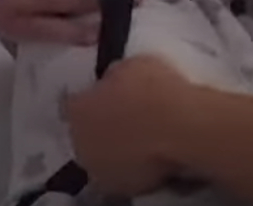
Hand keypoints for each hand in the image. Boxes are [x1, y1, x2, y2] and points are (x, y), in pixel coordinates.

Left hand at [66, 55, 194, 196]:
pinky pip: (126, 171)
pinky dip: (134, 164)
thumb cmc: (154, 89)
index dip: (89, 98)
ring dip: (114, 147)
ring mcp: (101, 169)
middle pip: (85, 133)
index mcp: (77, 111)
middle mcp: (80, 143)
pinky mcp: (124, 187)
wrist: (179, 128)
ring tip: (140, 136)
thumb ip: (112, 77)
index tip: (105, 93)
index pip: (73, 103)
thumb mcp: (129, 65)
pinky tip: (152, 152)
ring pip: (103, 156)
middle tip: (124, 115)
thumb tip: (110, 83)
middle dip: (99, 125)